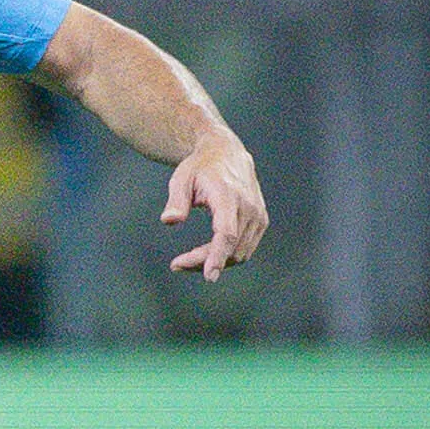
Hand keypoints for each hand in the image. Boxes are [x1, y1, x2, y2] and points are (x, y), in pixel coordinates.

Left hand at [163, 132, 267, 281]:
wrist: (226, 153)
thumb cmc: (200, 167)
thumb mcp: (181, 178)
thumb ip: (176, 201)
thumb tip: (169, 221)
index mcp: (229, 196)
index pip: (227, 233)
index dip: (218, 256)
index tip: (209, 276)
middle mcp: (249, 207)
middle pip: (230, 248)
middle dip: (203, 262)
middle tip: (176, 265)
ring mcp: (258, 216)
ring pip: (238, 254)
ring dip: (214, 262)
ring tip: (187, 259)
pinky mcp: (261, 221)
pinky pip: (244, 249)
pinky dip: (225, 256)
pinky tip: (205, 254)